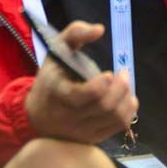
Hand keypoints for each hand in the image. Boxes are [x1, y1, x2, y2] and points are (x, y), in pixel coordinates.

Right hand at [25, 20, 137, 144]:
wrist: (38, 114)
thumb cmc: (51, 76)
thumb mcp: (56, 49)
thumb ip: (75, 33)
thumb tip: (100, 29)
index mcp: (56, 92)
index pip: (78, 96)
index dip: (98, 86)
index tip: (109, 73)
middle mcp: (68, 116)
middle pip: (103, 107)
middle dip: (120, 88)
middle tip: (124, 73)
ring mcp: (81, 131)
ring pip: (113, 118)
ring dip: (126, 98)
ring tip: (126, 84)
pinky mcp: (92, 138)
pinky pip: (117, 128)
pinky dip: (128, 112)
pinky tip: (128, 99)